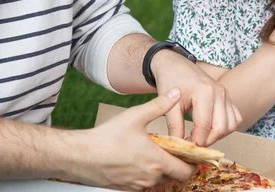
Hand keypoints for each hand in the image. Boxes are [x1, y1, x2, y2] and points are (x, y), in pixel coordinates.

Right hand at [72, 88, 196, 191]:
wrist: (79, 156)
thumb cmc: (107, 137)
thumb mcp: (135, 116)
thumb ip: (159, 105)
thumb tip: (176, 93)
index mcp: (157, 162)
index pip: (187, 170)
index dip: (194, 163)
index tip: (195, 153)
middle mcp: (150, 178)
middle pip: (176, 178)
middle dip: (181, 167)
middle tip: (180, 153)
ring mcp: (138, 186)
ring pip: (161, 181)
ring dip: (165, 171)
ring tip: (161, 154)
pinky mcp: (127, 189)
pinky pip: (146, 185)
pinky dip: (150, 175)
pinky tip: (143, 161)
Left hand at [151, 53, 241, 145]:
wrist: (175, 65)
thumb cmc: (171, 81)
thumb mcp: (169, 104)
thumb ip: (174, 126)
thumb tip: (180, 146)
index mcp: (204, 92)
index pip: (205, 126)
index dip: (196, 142)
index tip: (185, 147)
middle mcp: (219, 93)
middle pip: (221, 128)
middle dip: (207, 141)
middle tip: (193, 143)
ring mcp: (226, 94)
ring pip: (231, 125)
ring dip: (217, 135)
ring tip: (201, 135)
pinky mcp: (227, 97)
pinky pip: (235, 118)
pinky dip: (225, 127)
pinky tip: (210, 127)